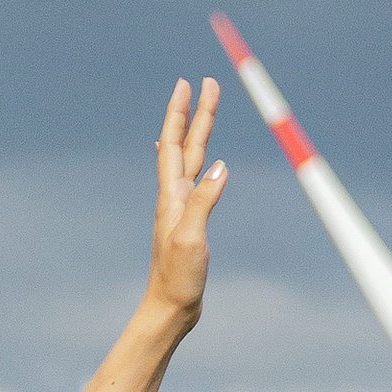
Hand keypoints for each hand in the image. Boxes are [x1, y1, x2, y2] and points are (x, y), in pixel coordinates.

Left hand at [147, 74, 224, 328]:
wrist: (170, 309)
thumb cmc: (177, 279)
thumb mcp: (191, 238)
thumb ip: (203, 202)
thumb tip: (221, 167)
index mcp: (172, 196)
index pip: (176, 143)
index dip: (180, 112)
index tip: (187, 82)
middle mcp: (174, 197)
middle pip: (188, 144)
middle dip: (197, 111)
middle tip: (206, 82)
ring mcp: (182, 208)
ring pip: (194, 159)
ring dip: (201, 131)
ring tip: (207, 108)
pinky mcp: (191, 221)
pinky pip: (196, 180)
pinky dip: (200, 162)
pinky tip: (202, 160)